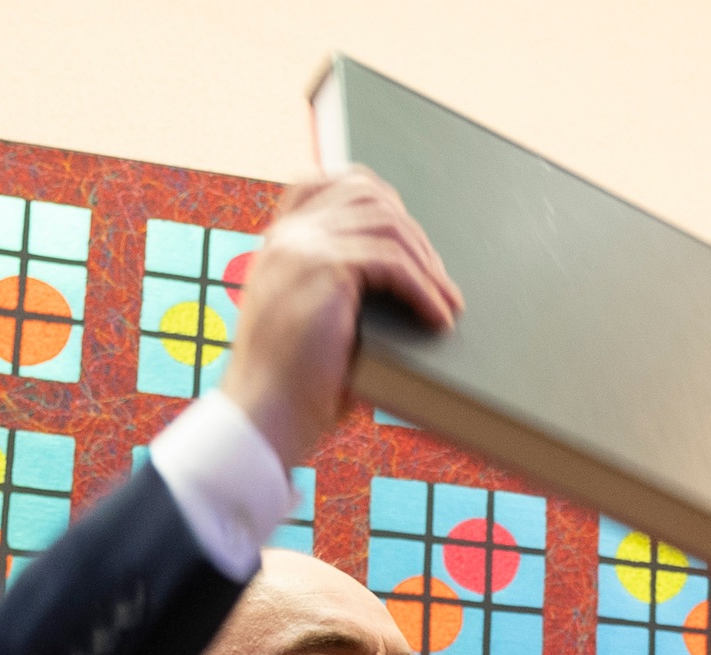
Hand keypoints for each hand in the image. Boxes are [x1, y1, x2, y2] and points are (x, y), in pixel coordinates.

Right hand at [221, 168, 462, 467]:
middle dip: (414, 234)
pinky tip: (439, 320)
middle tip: (440, 280)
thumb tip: (407, 284)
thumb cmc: (293, 387)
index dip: (372, 196)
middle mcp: (286, 236)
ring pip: (387, 225)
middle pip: (366, 194)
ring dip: (428, 264)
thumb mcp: (313, 323)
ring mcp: (301, 247)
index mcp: (278, 243)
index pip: (322, 181)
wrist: (262, 416)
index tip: (407, 232)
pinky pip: (394, 263)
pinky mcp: (322, 269)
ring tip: (449, 303)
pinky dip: (425, 291)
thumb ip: (342, 292)